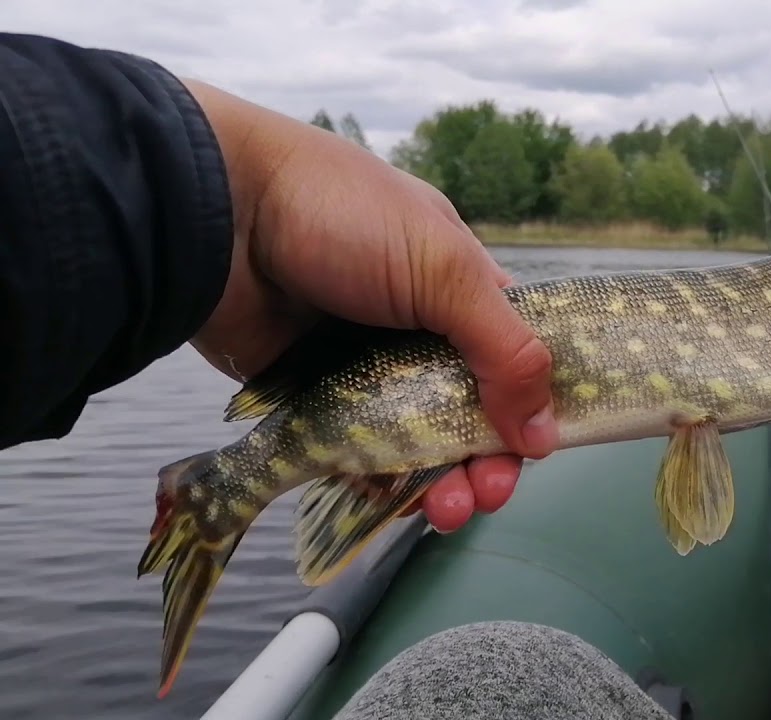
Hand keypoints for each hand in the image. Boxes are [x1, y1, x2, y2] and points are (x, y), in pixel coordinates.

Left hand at [180, 79, 557, 531]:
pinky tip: (393, 502)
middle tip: (489, 493)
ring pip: (417, 442)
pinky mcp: (314, 400)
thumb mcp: (444, 271)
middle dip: (489, 457)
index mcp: (459, 286)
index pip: (515, 355)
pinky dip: (380, 483)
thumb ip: (505, 350)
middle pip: (470, 410)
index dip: (535, 402)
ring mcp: (365, 368)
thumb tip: (547, 433)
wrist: (216, 216)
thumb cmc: (342, 219)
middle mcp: (418, 330)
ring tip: (449, 511)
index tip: (543, 447)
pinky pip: (357, 455)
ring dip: (441, 481)